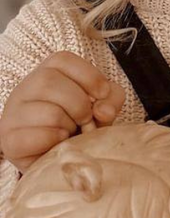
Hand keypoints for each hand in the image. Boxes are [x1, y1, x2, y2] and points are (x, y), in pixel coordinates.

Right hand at [0, 52, 125, 172]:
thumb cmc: (80, 126)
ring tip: (70, 133)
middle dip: (80, 105)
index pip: (63, 59)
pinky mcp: (10, 139)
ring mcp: (14, 113)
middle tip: (86, 120)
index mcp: (47, 72)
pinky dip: (55, 141)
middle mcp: (25, 88)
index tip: (102, 95)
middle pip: (50, 81)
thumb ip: (110, 100)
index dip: (90, 76)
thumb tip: (103, 110)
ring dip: (69, 126)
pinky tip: (58, 143)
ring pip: (48, 111)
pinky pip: (37, 136)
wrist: (58, 158)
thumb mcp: (101, 107)